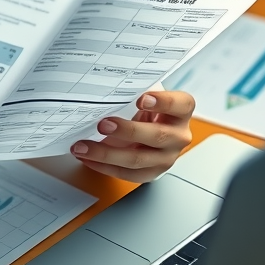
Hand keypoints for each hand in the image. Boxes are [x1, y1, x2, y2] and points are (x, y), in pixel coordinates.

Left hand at [71, 90, 194, 182]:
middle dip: (128, 131)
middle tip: (103, 124)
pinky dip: (103, 166)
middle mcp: (178, 136)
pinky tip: (87, 158)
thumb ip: (133, 93)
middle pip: (157, 136)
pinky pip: (127, 174)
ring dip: (107, 154)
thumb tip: (105, 91)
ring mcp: (166, 157)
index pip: (180, 105)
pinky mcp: (152, 173)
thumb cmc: (146, 109)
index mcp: (181, 111)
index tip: (141, 99)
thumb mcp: (145, 95)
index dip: (163, 102)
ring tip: (84, 146)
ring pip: (138, 159)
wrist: (149, 129)